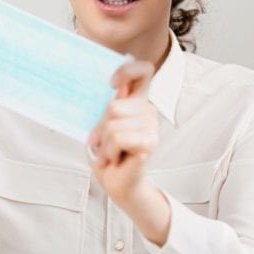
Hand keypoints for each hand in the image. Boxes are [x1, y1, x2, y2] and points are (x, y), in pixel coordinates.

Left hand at [88, 60, 158, 204]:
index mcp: (137, 101)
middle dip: (102, 127)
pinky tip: (116, 158)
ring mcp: (151, 127)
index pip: (144, 71)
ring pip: (113, 125)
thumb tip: (118, 88)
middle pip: (114, 106)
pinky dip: (110, 151)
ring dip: (105, 144)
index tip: (111, 83)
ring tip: (111, 153)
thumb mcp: (102, 126)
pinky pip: (118, 138)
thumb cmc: (108, 154)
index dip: (128, 70)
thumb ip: (109, 107)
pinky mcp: (150, 143)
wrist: (117, 183)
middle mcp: (148, 111)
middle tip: (104, 142)